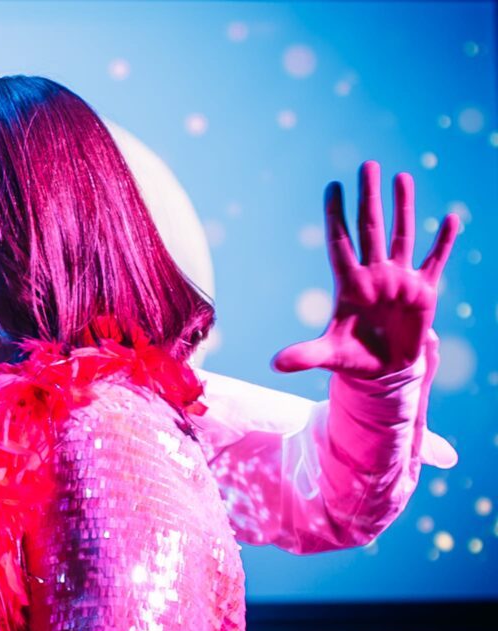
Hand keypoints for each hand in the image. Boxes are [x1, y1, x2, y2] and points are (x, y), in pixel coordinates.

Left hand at [272, 161, 457, 378]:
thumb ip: (304, 355)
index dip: (336, 215)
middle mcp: (374, 274)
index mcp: (349, 284)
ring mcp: (399, 280)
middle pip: (370, 228)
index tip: (332, 186)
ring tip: (401, 177)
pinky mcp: (423, 291)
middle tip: (367, 165)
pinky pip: (435, 261)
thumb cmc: (352, 358)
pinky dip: (444, 241)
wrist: (384, 371)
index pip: (340, 242)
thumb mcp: (328, 355)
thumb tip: (274, 365)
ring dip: (403, 207)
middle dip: (369, 197)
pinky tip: (450, 218)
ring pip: (401, 235)